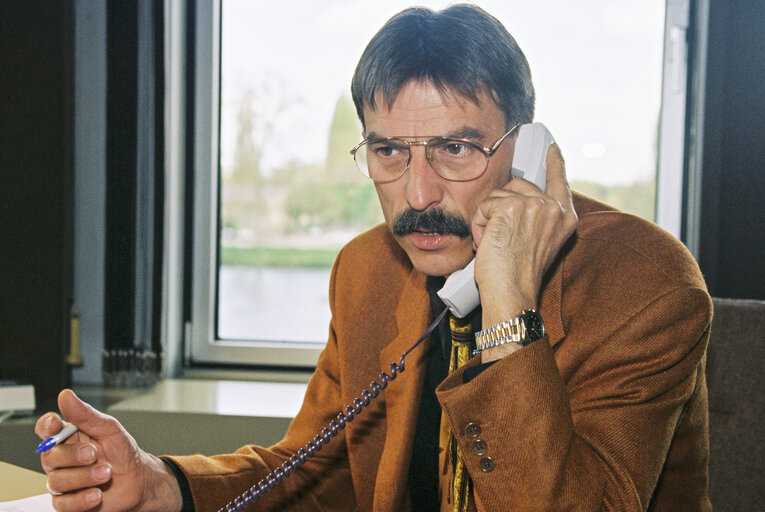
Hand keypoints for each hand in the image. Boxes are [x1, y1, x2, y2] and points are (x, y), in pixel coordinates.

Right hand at [35, 389, 182, 511]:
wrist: (138, 480)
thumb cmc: (122, 452)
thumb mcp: (109, 429)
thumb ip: (86, 415)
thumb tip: (66, 396)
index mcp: (69, 438)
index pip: (45, 430)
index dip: (46, 426)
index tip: (56, 423)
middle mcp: (62, 459)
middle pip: (49, 456)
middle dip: (73, 455)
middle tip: (94, 455)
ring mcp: (64, 481)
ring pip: (56, 481)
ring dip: (84, 477)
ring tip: (106, 473)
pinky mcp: (68, 503)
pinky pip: (63, 504)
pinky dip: (82, 499)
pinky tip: (97, 494)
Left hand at [472, 143, 576, 361]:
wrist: (512, 293)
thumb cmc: (519, 274)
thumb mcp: (539, 241)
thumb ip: (538, 217)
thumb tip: (519, 193)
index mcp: (565, 218)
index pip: (560, 179)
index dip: (554, 162)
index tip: (551, 145)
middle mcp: (554, 208)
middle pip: (517, 185)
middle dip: (501, 208)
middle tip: (503, 239)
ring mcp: (534, 205)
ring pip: (498, 196)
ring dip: (489, 219)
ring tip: (496, 244)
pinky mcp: (510, 207)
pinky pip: (483, 206)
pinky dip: (479, 225)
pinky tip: (488, 245)